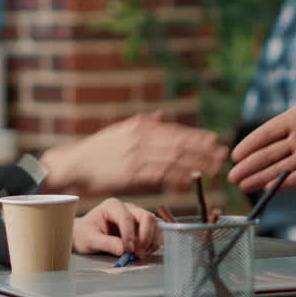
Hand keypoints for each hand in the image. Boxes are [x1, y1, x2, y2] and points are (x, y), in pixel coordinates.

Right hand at [41, 113, 226, 195]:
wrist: (74, 164)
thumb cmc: (97, 150)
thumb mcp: (120, 130)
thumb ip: (142, 122)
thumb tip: (159, 115)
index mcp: (141, 127)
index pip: (175, 130)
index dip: (196, 136)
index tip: (214, 140)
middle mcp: (142, 138)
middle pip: (180, 143)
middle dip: (203, 149)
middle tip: (221, 155)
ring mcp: (138, 156)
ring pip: (174, 159)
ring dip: (196, 164)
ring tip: (213, 170)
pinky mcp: (132, 173)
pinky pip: (161, 175)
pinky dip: (178, 177)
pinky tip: (190, 181)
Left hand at [72, 198, 159, 257]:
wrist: (84, 235)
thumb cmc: (85, 235)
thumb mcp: (90, 240)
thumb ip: (106, 243)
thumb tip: (123, 250)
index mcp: (112, 206)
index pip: (126, 217)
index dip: (129, 234)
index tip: (128, 251)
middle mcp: (128, 207)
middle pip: (146, 217)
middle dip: (146, 236)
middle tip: (139, 254)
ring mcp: (137, 215)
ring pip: (154, 223)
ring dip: (152, 240)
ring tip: (141, 255)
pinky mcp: (142, 225)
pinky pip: (155, 231)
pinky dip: (153, 242)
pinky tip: (144, 252)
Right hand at [228, 43, 295, 192]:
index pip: (269, 130)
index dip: (253, 141)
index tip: (236, 152)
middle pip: (269, 153)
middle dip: (250, 164)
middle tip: (230, 175)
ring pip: (280, 167)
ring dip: (261, 177)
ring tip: (242, 186)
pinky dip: (285, 184)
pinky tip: (270, 190)